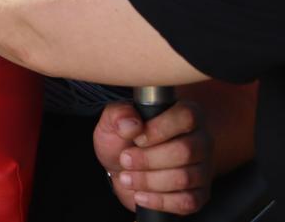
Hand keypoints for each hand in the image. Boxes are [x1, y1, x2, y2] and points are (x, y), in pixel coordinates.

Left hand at [93, 100, 212, 214]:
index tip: (137, 138)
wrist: (122, 169)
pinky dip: (159, 200)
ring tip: (126, 177)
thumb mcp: (112, 122)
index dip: (159, 129)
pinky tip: (140, 195)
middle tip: (125, 160)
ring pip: (184, 178)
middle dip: (148, 159)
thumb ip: (118, 114)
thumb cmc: (122, 141)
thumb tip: (132, 124)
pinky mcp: (200, 194)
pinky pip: (187, 201)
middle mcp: (200, 140)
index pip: (186, 117)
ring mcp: (203, 168)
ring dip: (149, 180)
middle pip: (185, 151)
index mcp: (186, 114)